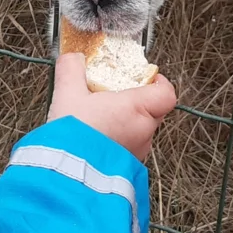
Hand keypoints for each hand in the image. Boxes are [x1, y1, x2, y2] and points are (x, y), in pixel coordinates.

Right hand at [47, 53, 177, 160]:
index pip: (166, 94)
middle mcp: (143, 132)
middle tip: (115, 97)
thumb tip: (73, 58)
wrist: (66, 174)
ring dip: (125, 125)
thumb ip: (72, 69)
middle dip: (135, 103)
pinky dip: (117, 142)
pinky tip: (96, 140)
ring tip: (101, 121)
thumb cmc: (73, 134)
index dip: (159, 83)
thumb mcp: (67, 93)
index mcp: (136, 109)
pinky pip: (128, 149)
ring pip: (140, 132)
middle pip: (152, 111)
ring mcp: (137, 152)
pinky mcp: (127, 168)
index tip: (147, 77)